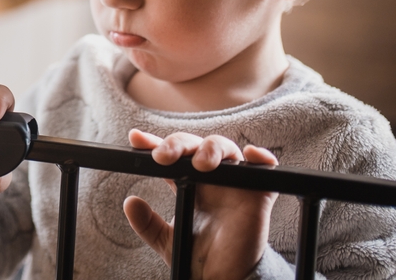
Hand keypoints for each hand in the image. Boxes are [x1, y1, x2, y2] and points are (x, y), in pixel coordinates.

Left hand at [123, 129, 278, 279]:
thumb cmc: (198, 256)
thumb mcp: (166, 240)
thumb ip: (146, 224)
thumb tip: (130, 202)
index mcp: (187, 183)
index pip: (171, 156)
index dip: (154, 143)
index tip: (136, 139)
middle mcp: (210, 179)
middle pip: (195, 146)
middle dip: (177, 144)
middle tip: (162, 156)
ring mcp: (235, 184)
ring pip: (225, 149)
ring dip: (212, 148)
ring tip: (200, 164)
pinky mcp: (258, 196)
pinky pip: (266, 170)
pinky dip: (263, 158)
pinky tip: (252, 154)